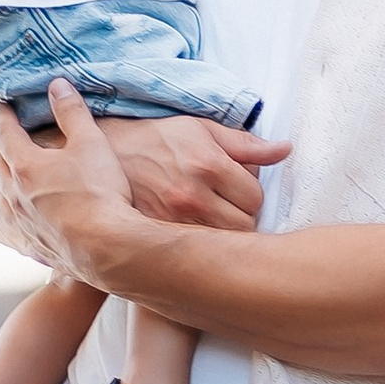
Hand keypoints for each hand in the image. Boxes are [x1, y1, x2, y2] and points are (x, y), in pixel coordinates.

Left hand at [0, 87, 146, 285]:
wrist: (106, 250)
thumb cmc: (99, 193)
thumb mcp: (90, 143)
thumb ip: (72, 112)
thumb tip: (57, 84)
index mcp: (24, 165)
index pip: (7, 133)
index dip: (4, 116)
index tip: (1, 104)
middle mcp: (14, 194)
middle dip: (0, 148)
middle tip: (2, 137)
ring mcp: (21, 223)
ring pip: (2, 197)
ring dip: (3, 182)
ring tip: (6, 176)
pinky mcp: (33, 245)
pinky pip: (15, 226)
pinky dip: (14, 215)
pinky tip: (20, 220)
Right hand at [0, 95, 288, 253]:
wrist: (99, 153)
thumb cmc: (154, 138)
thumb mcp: (199, 128)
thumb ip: (244, 142)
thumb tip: (284, 150)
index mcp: (208, 164)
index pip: (256, 199)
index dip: (251, 196)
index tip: (237, 190)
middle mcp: (192, 196)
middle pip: (244, 227)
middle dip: (241, 218)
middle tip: (226, 207)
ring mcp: (172, 221)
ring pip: (222, 245)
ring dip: (223, 235)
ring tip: (208, 220)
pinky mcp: (154, 238)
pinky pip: (193, 255)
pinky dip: (199, 248)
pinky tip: (190, 234)